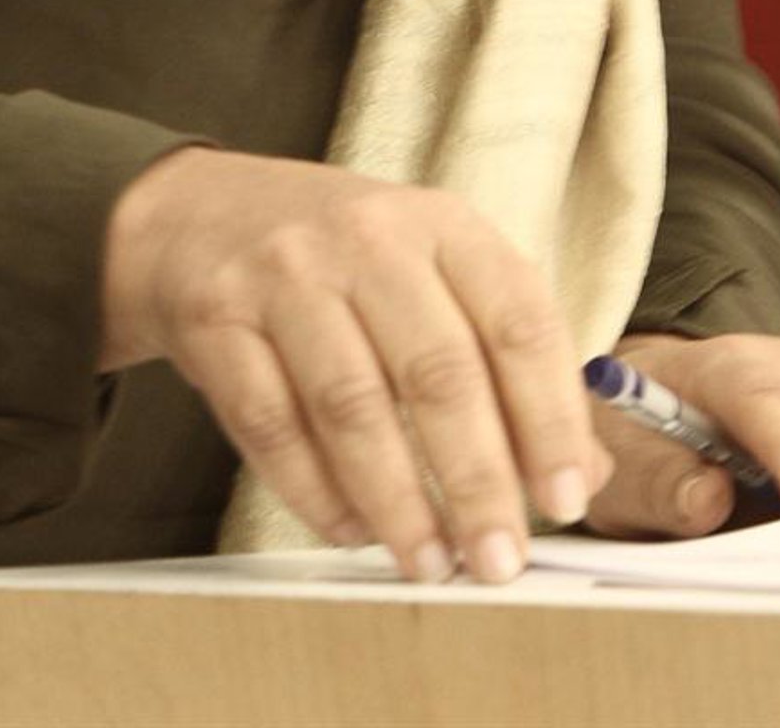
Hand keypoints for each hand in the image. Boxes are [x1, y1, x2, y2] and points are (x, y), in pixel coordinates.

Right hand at [99, 147, 612, 582]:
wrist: (198, 216)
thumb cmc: (344, 261)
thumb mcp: (434, 275)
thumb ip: (508, 363)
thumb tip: (582, 472)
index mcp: (442, 224)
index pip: (517, 318)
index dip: (548, 415)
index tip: (565, 499)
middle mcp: (369, 237)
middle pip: (438, 369)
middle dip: (477, 480)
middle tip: (499, 560)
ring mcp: (287, 275)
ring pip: (353, 406)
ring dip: (398, 502)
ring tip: (429, 563)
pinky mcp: (217, 320)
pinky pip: (273, 425)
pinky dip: (316, 493)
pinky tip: (350, 530)